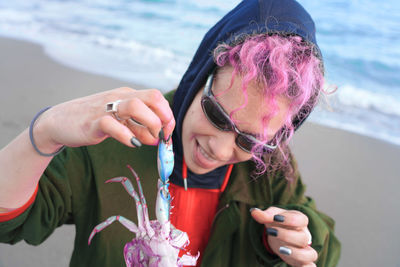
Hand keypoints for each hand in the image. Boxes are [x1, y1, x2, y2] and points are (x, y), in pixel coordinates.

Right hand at [34, 87, 174, 151]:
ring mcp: (106, 108)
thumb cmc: (94, 121)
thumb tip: (158, 138)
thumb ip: (139, 128)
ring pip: (135, 106)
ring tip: (150, 139)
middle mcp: (119, 98)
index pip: (157, 98)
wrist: (59, 122)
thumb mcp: (121, 122)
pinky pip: (112, 124)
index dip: (167, 115)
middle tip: (162, 135)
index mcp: (128, 95)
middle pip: (152, 96)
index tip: (167, 133)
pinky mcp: (92, 122)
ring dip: (150, 124)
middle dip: (164, 117)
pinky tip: (132, 144)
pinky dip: (126, 135)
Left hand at [251, 207, 316, 266]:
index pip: (301, 219)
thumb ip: (265, 214)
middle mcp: (305, 236)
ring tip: (280, 249)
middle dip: (287, 236)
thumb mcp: (272, 216)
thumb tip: (253, 212)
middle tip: (271, 232)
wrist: (281, 233)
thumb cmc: (279, 222)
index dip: (289, 219)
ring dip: (297, 254)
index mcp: (300, 221)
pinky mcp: (301, 261)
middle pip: (303, 238)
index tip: (275, 218)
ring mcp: (305, 250)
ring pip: (311, 254)